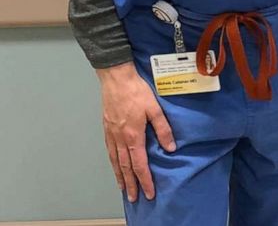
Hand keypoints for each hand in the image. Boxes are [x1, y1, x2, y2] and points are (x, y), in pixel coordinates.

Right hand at [97, 62, 175, 201]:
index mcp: (133, 136)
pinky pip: (109, 151)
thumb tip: (171, 148)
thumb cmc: (136, 91)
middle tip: (134, 198)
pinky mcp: (106, 128)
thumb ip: (163, 129)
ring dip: (120, 176)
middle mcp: (120, 139)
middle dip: (131, 184)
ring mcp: (111, 134)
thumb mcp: (154, 108)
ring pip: (115, 161)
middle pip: (125, 167)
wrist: (116, 78)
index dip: (145, 180)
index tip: (149, 192)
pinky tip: (115, 165)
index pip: (140, 164)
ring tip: (123, 188)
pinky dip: (112, 162)